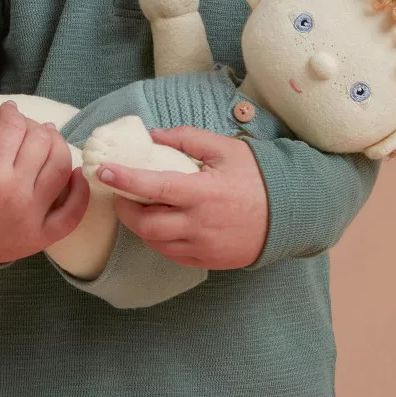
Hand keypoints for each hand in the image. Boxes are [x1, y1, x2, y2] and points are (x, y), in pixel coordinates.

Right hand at [0, 101, 90, 264]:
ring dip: (58, 144)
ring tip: (47, 138)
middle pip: (40, 141)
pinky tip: (74, 173)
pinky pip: (73, 212)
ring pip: (60, 166)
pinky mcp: (43, 236)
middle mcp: (15, 195)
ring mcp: (33, 217)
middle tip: (23, 126)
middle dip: (33, 124)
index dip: (12, 113)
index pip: (13, 128)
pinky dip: (80, 190)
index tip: (8, 111)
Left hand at [96, 126, 268, 268]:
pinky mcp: (207, 261)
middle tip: (121, 192)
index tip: (105, 171)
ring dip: (140, 225)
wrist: (290, 213)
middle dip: (125, 209)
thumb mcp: (225, 148)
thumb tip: (154, 135)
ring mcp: (203, 247)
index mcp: (202, 193)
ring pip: (156, 242)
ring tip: (139, 206)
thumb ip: (187, 138)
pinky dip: (159, 239)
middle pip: (146, 224)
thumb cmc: (257, 177)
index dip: (125, 180)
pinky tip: (161, 223)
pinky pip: (172, 254)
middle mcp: (199, 224)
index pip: (153, 187)